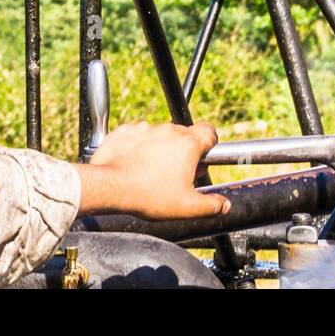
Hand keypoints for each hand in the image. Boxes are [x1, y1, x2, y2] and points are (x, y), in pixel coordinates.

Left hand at [73, 120, 230, 220]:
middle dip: (184, 151)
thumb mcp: (187, 207)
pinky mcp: (126, 131)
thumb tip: (223, 204)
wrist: (110, 186)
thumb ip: (211, 205)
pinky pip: (139, 136)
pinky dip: (139, 147)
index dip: (210, 142)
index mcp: (188, 144)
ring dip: (160, 148)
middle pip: (184, 135)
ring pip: (160, 135)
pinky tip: (135, 164)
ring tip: (152, 172)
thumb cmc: (149, 195)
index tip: (204, 156)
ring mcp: (146, 128)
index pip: (209, 131)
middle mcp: (168, 131)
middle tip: (178, 174)